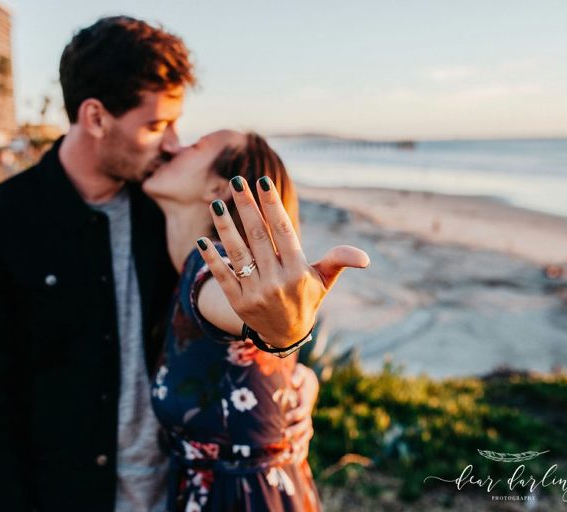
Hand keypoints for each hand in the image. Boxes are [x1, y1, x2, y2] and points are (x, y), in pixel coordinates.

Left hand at [196, 176, 369, 347]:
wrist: (285, 336)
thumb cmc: (306, 298)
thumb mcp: (324, 280)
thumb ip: (339, 262)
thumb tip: (364, 258)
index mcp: (298, 272)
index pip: (283, 232)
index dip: (272, 206)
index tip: (262, 182)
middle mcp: (276, 281)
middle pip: (258, 237)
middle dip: (246, 207)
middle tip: (236, 181)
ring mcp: (255, 292)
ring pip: (238, 253)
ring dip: (225, 227)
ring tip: (215, 204)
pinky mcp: (238, 302)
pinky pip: (223, 276)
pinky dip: (212, 259)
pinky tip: (201, 241)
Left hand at [283, 364, 318, 462]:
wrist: (308, 383)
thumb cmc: (301, 376)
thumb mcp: (300, 371)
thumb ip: (298, 375)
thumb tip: (293, 382)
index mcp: (306, 400)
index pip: (303, 410)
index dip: (296, 414)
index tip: (286, 417)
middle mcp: (307, 413)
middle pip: (305, 426)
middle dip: (295, 432)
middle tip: (284, 435)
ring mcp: (306, 422)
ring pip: (305, 436)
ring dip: (299, 445)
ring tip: (290, 454)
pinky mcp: (302, 427)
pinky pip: (304, 441)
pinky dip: (301, 451)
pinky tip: (295, 462)